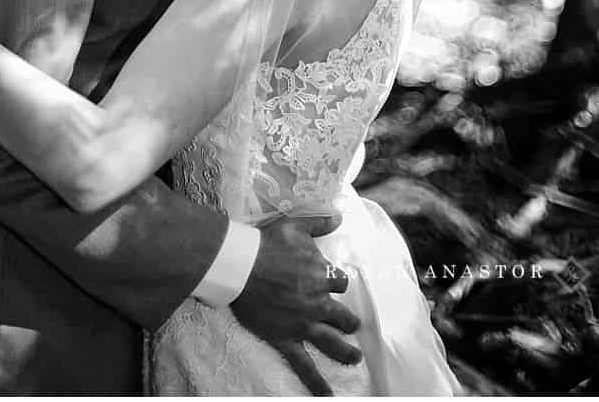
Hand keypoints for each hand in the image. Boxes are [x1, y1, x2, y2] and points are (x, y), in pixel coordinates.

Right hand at [232, 214, 360, 395]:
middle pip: (341, 315)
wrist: (243, 265)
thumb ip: (319, 224)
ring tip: (355, 359)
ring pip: (331, 342)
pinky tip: (327, 396)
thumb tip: (338, 216)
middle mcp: (317, 302)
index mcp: (321, 275)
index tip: (333, 282)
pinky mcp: (286, 339)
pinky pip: (304, 366)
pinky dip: (317, 383)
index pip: (339, 281)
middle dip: (349, 321)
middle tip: (353, 325)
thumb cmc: (267, 243)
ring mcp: (303, 324)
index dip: (336, 281)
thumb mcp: (295, 226)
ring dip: (345, 352)